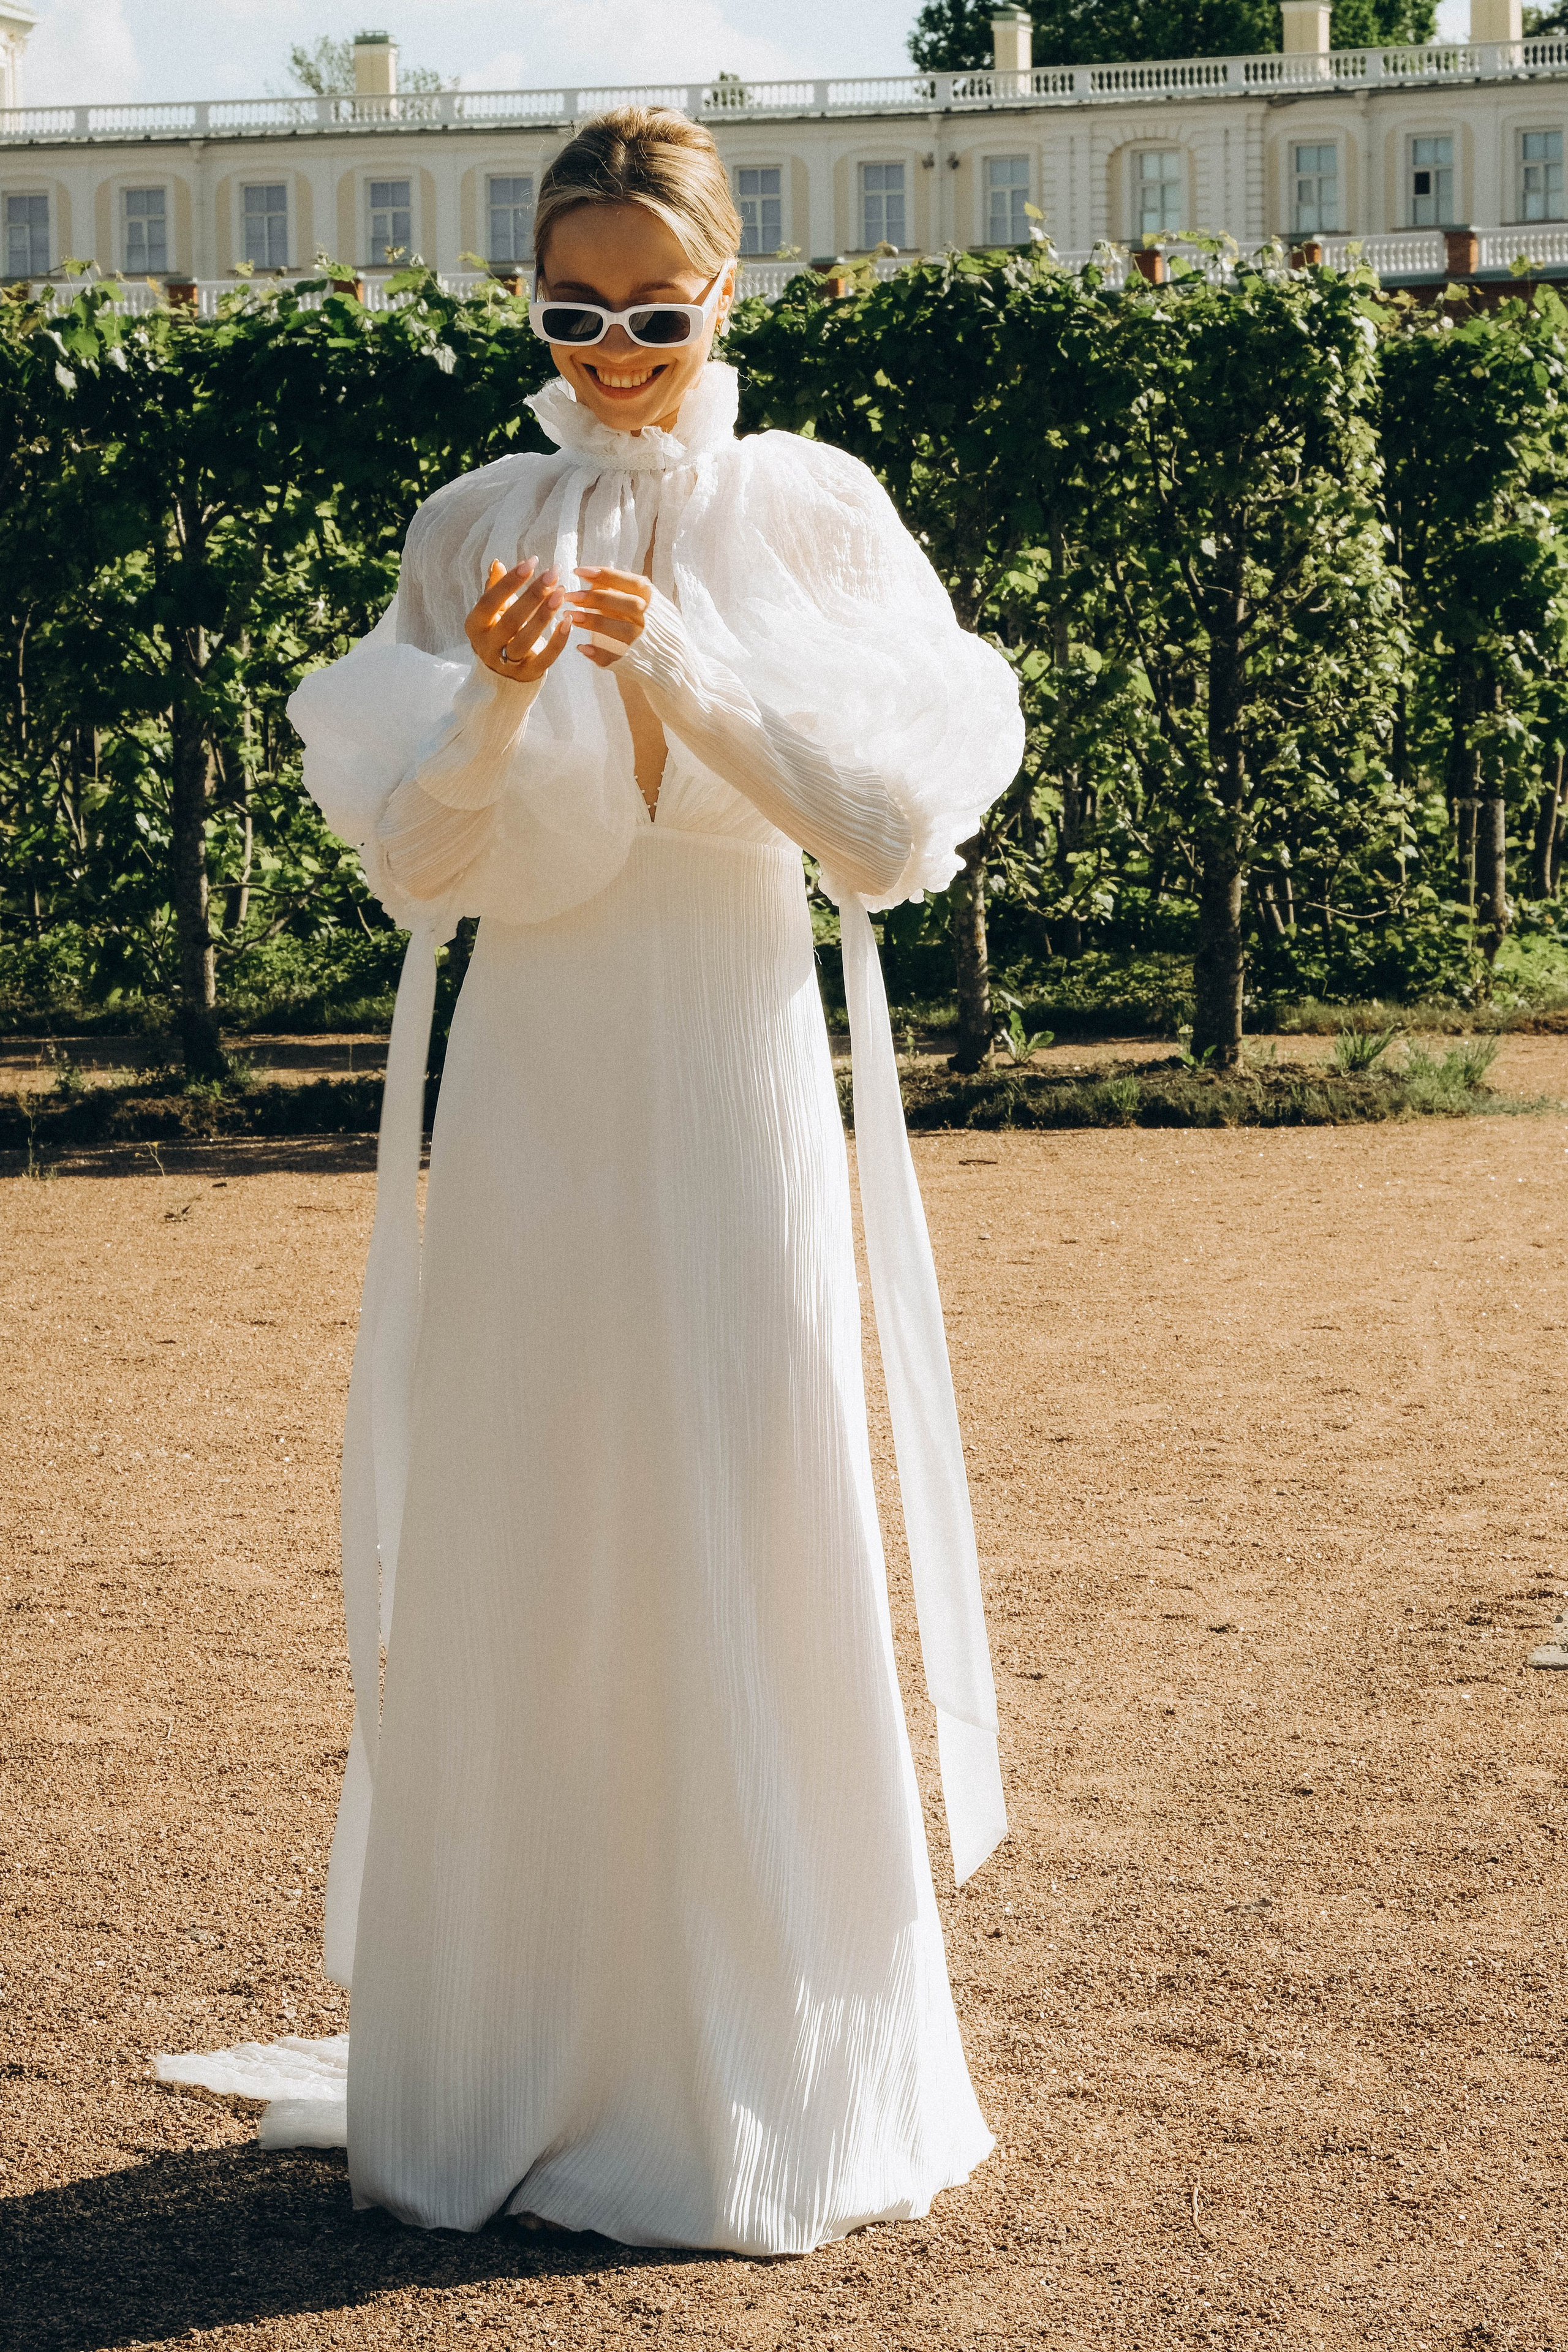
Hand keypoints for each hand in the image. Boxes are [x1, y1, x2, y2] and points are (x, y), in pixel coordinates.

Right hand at [465, 558, 569, 683]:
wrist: (501, 674)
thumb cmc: (498, 632)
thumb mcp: (493, 611)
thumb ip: (494, 589)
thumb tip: (496, 563)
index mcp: (475, 626)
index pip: (490, 601)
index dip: (510, 581)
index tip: (531, 561)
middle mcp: (487, 646)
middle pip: (511, 620)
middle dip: (533, 595)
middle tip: (553, 573)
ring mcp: (507, 664)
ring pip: (526, 639)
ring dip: (544, 615)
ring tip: (561, 592)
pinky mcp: (528, 674)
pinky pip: (545, 658)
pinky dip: (558, 640)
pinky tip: (568, 620)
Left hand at [567, 566, 652, 665]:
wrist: (674, 666)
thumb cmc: (655, 632)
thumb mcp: (648, 609)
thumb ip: (625, 596)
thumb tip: (595, 581)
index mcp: (657, 604)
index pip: (634, 583)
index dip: (608, 575)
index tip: (580, 571)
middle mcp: (654, 622)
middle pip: (627, 604)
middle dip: (596, 598)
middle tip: (571, 596)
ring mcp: (648, 644)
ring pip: (623, 630)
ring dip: (594, 622)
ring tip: (571, 616)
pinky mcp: (639, 664)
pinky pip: (617, 659)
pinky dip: (599, 653)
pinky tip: (582, 648)